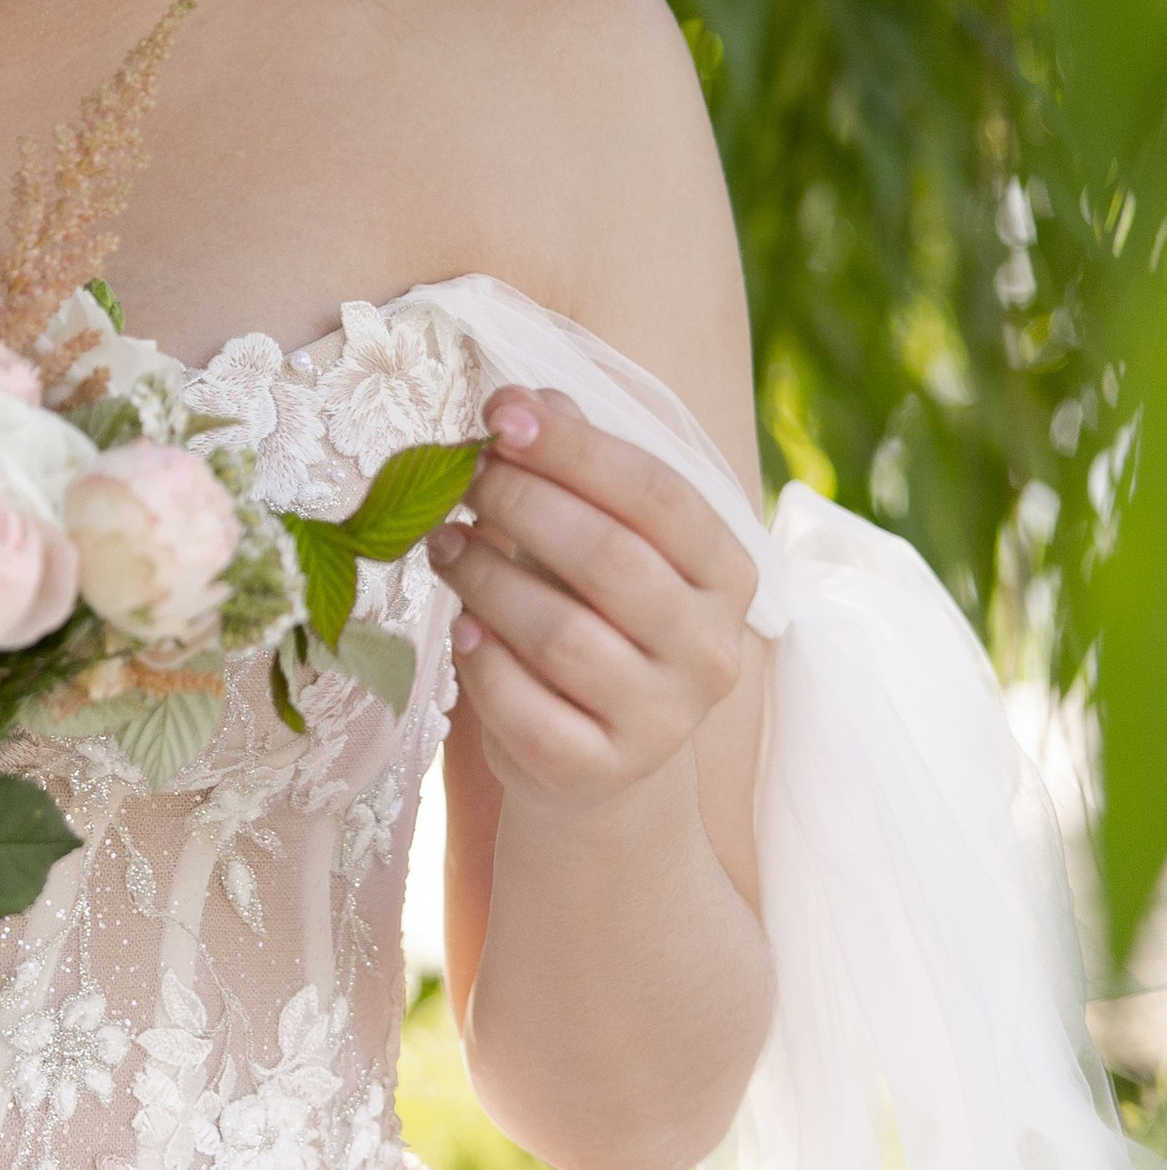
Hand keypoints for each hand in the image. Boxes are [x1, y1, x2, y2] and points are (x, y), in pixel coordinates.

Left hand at [427, 387, 756, 816]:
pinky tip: (461, 629)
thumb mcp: (597, 539)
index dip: (575, 449)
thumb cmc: (591, 621)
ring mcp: (663, 720)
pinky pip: (530, 712)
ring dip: (488, 579)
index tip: (500, 414)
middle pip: (610, 559)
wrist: (593, 761)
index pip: (658, 495)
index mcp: (726, 575)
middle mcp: (710, 649)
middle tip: (460, 478)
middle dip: (522, 504)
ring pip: (564, 636)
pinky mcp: (602, 772)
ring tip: (444, 545)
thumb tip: (528, 398)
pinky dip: (484, 665)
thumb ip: (574, 468)